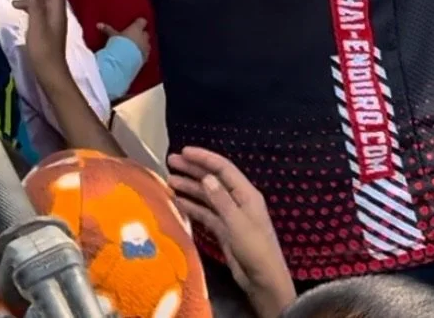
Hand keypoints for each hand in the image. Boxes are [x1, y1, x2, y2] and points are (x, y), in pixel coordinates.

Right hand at [13, 0, 68, 83]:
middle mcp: (56, 10)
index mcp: (56, 8)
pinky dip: (29, 1)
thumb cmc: (43, 51)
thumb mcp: (37, 26)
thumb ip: (35, 4)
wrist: (51, 73)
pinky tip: (17, 4)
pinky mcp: (45, 26)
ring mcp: (51, 19)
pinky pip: (38, 6)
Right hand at [97, 17, 150, 62]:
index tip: (136, 23)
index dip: (139, 22)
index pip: (142, 21)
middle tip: (134, 35)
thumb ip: (107, 29)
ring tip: (135, 47)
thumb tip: (98, 24)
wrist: (125, 60)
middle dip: (142, 34)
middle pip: (146, 33)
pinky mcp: (145, 58)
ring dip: (143, 45)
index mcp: (137, 28)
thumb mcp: (112, 35)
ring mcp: (146, 48)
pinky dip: (142, 54)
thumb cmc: (119, 43)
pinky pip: (145, 54)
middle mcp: (144, 37)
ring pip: (147, 44)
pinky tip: (136, 56)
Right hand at [168, 147, 296, 317]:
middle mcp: (238, 201)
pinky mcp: (224, 230)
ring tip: (169, 181)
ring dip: (189, 187)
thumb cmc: (255, 250)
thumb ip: (221, 200)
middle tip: (170, 162)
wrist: (264, 282)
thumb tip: (206, 178)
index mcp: (246, 194)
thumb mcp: (238, 224)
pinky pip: (205, 213)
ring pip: (207, 196)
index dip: (203, 158)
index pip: (223, 168)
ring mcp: (230, 216)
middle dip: (192, 169)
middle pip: (213, 179)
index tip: (183, 151)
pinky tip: (178, 202)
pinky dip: (192, 206)